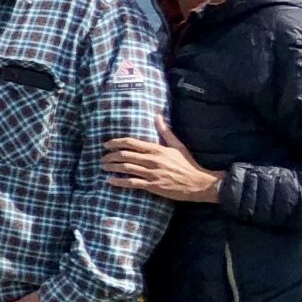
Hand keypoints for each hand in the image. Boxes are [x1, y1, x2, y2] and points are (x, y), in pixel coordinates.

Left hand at [102, 124, 219, 203]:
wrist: (199, 183)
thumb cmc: (188, 164)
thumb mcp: (177, 145)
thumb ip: (165, 131)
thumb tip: (157, 115)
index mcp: (157, 149)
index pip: (131, 143)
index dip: (116, 142)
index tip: (106, 144)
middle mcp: (152, 160)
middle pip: (125, 155)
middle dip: (110, 155)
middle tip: (102, 157)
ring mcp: (152, 173)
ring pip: (126, 168)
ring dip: (112, 167)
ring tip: (103, 166)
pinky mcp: (153, 186)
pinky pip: (132, 183)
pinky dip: (119, 182)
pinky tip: (109, 181)